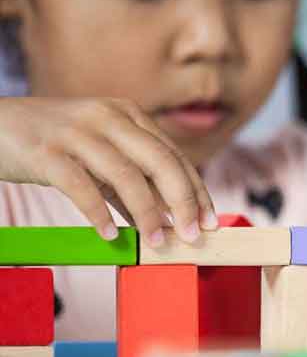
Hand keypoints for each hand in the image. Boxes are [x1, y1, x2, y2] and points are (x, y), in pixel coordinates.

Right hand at [0, 97, 217, 246]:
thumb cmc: (52, 144)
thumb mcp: (98, 157)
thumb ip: (128, 185)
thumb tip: (163, 220)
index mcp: (127, 114)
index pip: (174, 155)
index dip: (196, 189)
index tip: (210, 220)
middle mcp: (108, 117)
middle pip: (160, 161)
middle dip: (183, 201)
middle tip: (194, 234)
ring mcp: (77, 132)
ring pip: (126, 175)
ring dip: (148, 213)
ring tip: (158, 242)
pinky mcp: (46, 151)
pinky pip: (81, 186)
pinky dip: (99, 213)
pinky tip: (109, 235)